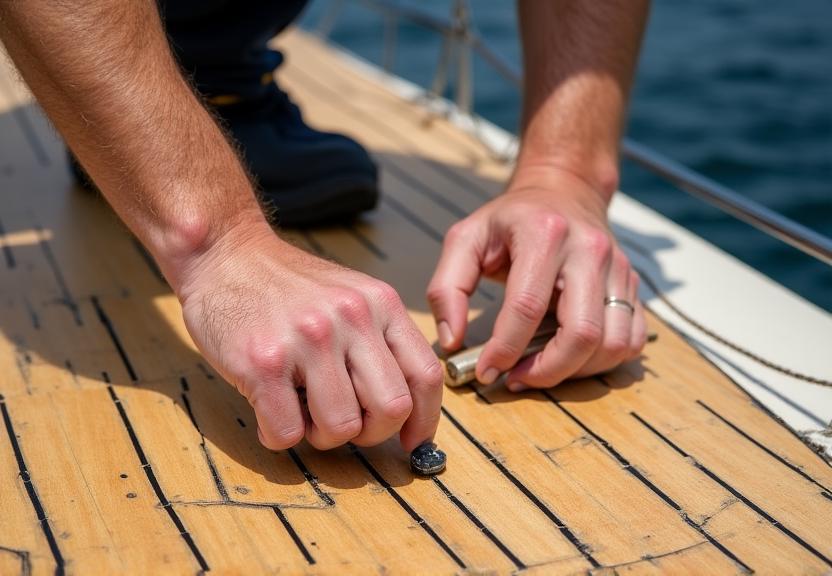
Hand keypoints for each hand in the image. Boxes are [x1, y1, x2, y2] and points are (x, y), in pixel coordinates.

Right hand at [177, 221, 443, 451]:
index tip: (412, 440)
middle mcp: (351, 318)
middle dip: (370, 434)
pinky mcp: (264, 362)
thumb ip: (380, 343)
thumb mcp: (351, 297)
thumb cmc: (286, 286)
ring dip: (321, 436)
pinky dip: (278, 435)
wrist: (225, 256)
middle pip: (391, 409)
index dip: (424, 420)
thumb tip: (405, 411)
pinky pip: (288, 433)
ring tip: (300, 410)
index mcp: (380, 304)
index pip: (425, 375)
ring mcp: (308, 340)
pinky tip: (269, 411)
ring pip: (341, 428)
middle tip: (344, 423)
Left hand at [427, 164, 646, 389]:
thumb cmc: (511, 219)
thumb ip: (447, 288)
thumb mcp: (466, 239)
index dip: (505, 349)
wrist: (564, 190)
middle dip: (547, 371)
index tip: (486, 371)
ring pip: (612, 344)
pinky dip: (603, 363)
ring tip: (541, 369)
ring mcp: (618, 268)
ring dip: (575, 372)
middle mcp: (589, 250)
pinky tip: (570, 358)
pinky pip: (630, 340)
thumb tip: (452, 341)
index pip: (527, 307)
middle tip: (516, 378)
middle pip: (582, 334)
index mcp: (543, 234)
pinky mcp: (633, 285)